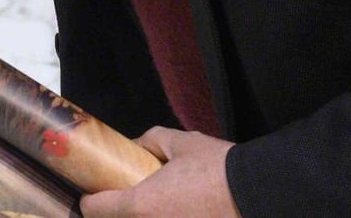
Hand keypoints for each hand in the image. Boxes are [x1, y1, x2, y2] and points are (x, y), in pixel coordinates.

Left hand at [81, 128, 237, 217]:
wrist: (258, 194)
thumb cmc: (217, 169)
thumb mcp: (181, 143)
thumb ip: (151, 141)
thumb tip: (136, 145)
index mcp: (140, 205)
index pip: (95, 210)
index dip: (91, 199)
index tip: (95, 192)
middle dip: (116, 213)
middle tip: (122, 198)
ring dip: (143, 217)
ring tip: (156, 206)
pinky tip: (176, 212)